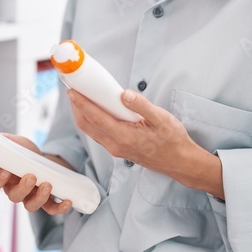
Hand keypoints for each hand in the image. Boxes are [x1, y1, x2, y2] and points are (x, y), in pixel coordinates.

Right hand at [0, 134, 73, 215]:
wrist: (42, 158)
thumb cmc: (23, 151)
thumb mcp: (13, 142)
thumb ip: (2, 140)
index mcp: (3, 179)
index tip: (4, 172)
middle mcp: (15, 191)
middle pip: (14, 197)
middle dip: (23, 188)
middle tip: (31, 176)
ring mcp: (30, 197)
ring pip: (31, 206)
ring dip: (39, 198)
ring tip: (47, 185)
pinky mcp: (46, 200)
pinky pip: (51, 209)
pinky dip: (59, 208)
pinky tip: (67, 201)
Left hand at [68, 88, 224, 198]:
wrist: (179, 162)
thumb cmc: (172, 140)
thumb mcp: (162, 119)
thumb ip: (141, 106)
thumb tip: (123, 94)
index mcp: (124, 136)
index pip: (96, 118)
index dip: (81, 103)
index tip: (72, 90)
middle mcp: (115, 145)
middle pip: (87, 125)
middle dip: (76, 107)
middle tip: (73, 89)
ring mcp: (116, 149)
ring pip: (91, 131)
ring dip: (82, 114)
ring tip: (80, 97)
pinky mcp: (118, 149)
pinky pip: (98, 134)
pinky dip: (92, 121)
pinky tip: (95, 110)